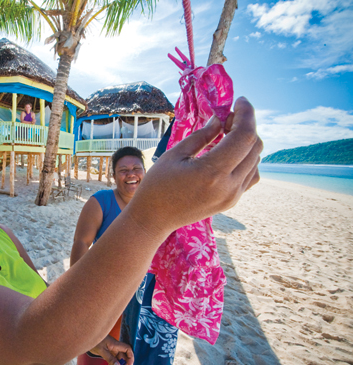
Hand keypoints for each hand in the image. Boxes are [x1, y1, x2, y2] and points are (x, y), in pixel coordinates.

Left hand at [89, 335, 133, 364]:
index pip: (128, 349)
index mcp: (115, 344)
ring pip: (117, 361)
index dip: (131, 358)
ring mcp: (111, 350)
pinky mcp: (107, 353)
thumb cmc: (94, 340)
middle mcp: (115, 347)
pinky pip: (112, 361)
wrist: (85, 336)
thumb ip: (110, 358)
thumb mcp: (101, 350)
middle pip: (123, 358)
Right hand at [128, 97, 262, 236]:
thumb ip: (202, 135)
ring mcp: (233, 196)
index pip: (244, 136)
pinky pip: (250, 175)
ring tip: (225, 135)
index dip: (246, 114)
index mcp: (212, 172)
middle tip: (227, 118)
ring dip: (246, 142)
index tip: (239, 100)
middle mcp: (229, 186)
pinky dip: (246, 159)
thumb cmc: (157, 185)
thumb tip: (220, 119)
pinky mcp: (231, 201)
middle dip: (246, 125)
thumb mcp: (175, 154)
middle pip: (254, 147)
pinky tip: (228, 154)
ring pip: (255, 160)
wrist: (154, 219)